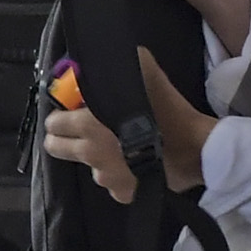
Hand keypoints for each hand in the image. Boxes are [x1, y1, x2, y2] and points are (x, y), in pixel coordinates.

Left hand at [45, 49, 213, 196]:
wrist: (197, 150)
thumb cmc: (169, 110)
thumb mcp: (146, 73)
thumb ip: (122, 65)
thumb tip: (108, 56)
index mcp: (88, 124)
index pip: (53, 122)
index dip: (60, 115)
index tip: (72, 112)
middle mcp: (91, 153)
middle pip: (56, 147)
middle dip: (64, 137)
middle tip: (84, 130)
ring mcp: (105, 178)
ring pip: (89, 165)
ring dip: (97, 157)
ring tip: (121, 148)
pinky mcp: (122, 194)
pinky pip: (112, 183)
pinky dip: (120, 175)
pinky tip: (136, 165)